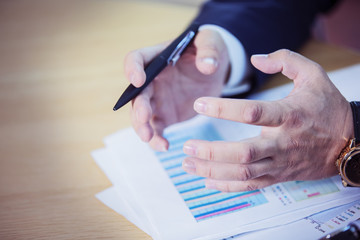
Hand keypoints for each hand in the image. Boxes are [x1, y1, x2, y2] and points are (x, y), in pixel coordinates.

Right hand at [125, 29, 229, 150]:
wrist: (215, 72)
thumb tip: (207, 66)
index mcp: (158, 57)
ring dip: (142, 126)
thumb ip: (209, 51)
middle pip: (136, 94)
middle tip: (144, 117)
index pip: (136, 59)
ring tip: (149, 138)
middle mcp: (152, 80)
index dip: (132, 69)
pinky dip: (157, 139)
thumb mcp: (212, 42)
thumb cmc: (209, 51)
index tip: (138, 81)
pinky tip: (164, 146)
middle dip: (137, 106)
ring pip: (141, 116)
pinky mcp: (166, 116)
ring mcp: (157, 100)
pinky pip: (157, 129)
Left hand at [182, 49, 353, 191]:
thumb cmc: (328, 108)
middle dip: (211, 152)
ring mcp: (280, 163)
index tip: (199, 105)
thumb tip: (255, 58)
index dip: (223, 109)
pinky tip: (207, 181)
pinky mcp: (279, 176)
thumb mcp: (314, 75)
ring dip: (212, 171)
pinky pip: (251, 186)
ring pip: (243, 173)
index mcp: (289, 115)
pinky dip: (227, 186)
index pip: (252, 113)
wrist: (349, 143)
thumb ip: (285, 60)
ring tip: (187, 164)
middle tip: (187, 145)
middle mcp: (282, 143)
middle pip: (243, 153)